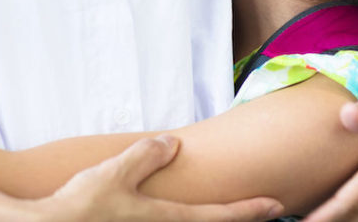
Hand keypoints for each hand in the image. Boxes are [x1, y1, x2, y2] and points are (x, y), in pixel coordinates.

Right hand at [40, 135, 284, 221]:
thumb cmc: (80, 207)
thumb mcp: (114, 173)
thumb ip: (146, 156)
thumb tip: (171, 143)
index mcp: (164, 219)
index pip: (218, 215)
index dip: (249, 210)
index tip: (276, 205)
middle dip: (237, 219)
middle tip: (266, 209)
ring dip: (212, 218)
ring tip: (231, 211)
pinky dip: (184, 219)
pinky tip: (182, 213)